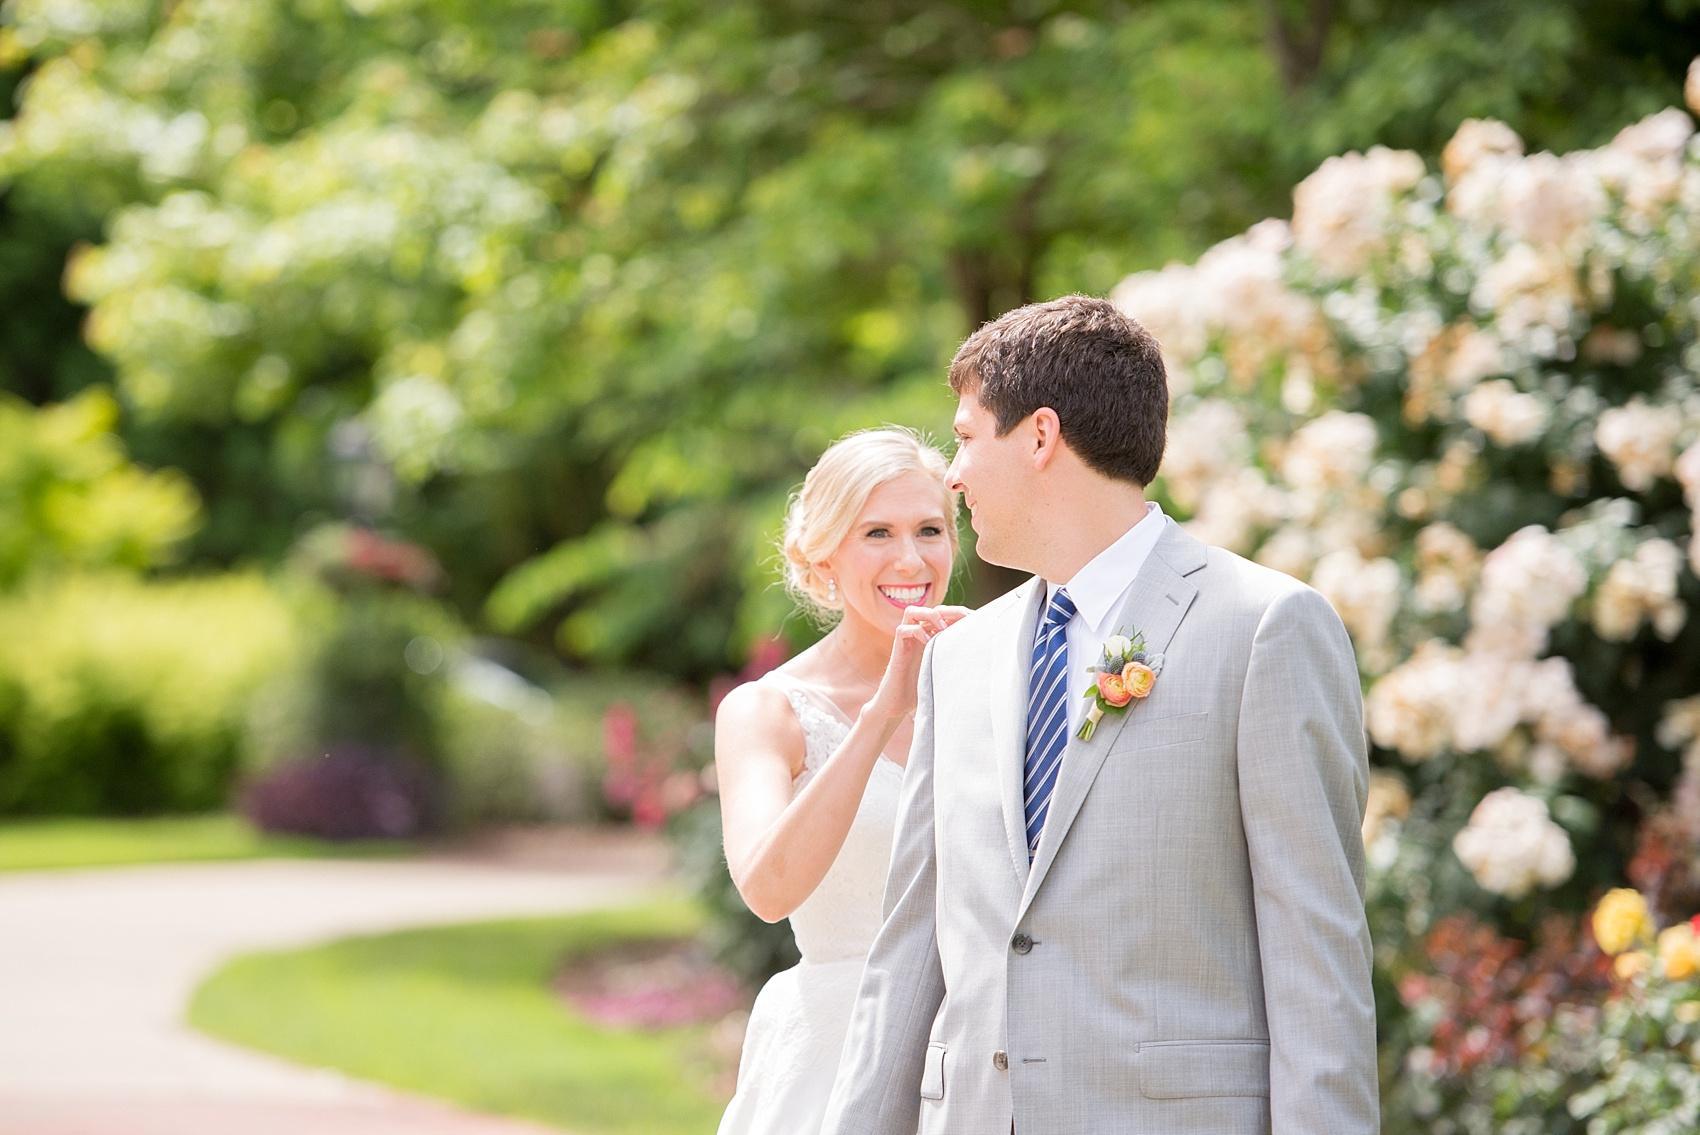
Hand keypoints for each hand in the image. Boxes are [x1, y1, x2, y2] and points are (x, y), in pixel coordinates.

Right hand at [867, 605, 971, 724]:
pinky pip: (903, 630)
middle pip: (932, 608)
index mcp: (932, 637)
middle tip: (965, 619)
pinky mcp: (898, 650)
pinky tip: (927, 641)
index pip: (945, 614)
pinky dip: (916, 631)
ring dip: (929, 615)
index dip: (960, 613)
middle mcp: (919, 635)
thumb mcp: (945, 671)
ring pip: (912, 612)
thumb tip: (984, 660)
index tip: (977, 619)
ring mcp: (907, 641)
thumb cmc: (922, 689)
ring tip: (942, 628)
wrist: (897, 704)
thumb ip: (956, 661)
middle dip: (950, 610)